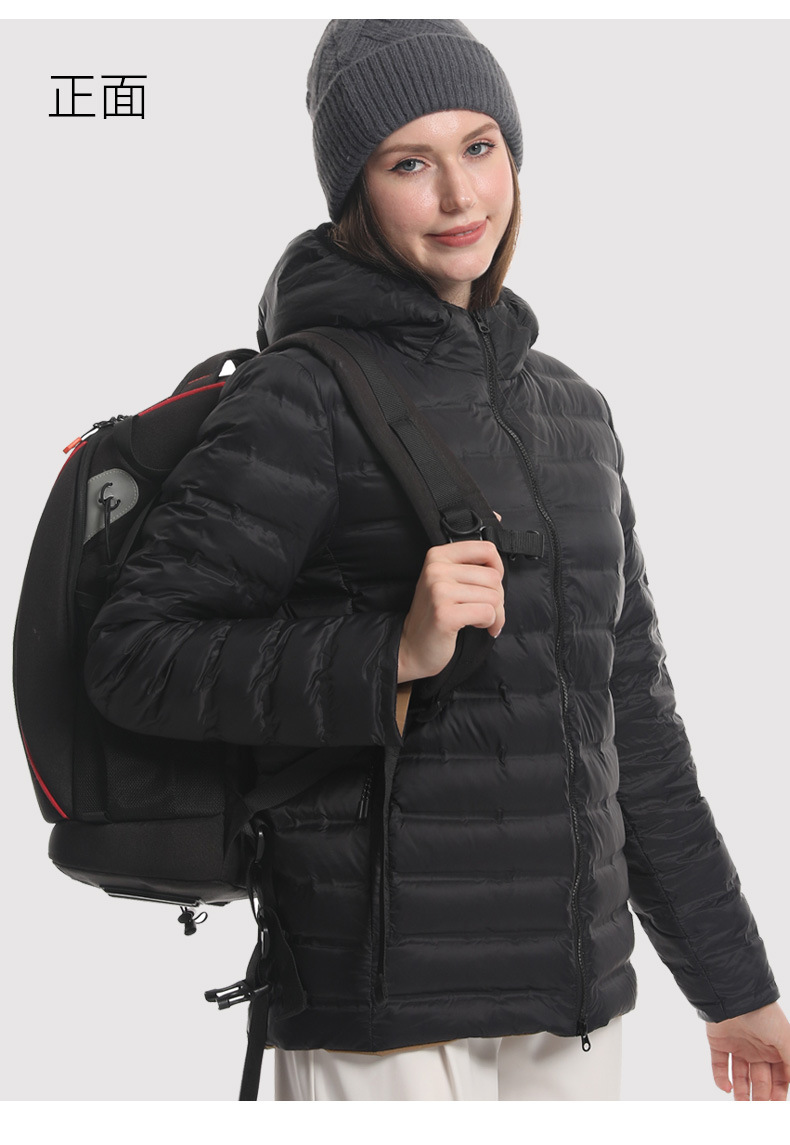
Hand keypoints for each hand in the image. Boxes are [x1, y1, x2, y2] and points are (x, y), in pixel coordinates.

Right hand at [397, 514, 504, 683]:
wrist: (413, 646)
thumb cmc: (436, 615)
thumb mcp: (447, 581)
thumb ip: (469, 568)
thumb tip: (500, 567)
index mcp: (438, 556)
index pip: (486, 549)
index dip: (498, 569)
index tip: (492, 586)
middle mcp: (436, 569)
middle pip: (493, 577)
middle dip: (498, 598)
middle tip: (487, 610)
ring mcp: (439, 591)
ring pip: (494, 596)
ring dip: (495, 614)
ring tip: (480, 620)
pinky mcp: (445, 614)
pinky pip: (487, 613)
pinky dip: (489, 623)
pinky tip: (476, 626)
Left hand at [705, 1001, 789, 1099]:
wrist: (734, 995)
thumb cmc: (764, 1015)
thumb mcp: (785, 1039)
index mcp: (775, 1048)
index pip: (779, 1077)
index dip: (778, 1092)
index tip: (775, 1106)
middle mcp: (757, 1048)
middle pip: (760, 1079)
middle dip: (760, 1096)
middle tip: (757, 1111)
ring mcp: (737, 1045)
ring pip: (739, 1075)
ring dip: (740, 1092)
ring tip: (740, 1106)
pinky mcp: (718, 1041)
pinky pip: (719, 1064)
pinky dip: (720, 1077)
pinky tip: (726, 1088)